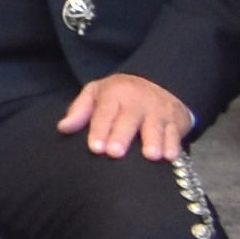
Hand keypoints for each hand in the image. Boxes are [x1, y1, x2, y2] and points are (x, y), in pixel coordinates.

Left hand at [63, 73, 192, 163]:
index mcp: (115, 93)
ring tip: (150, 156)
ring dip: (154, 141)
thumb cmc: (119, 95)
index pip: (105, 112)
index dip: (100, 130)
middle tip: (115, 153)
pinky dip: (174, 144)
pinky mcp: (176, 120)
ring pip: (156, 126)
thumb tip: (63, 127)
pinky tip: (170, 156)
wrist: (157, 83)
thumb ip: (79, 111)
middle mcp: (138, 101)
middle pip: (129, 119)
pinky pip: (175, 132)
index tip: (95, 148)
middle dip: (122, 136)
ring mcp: (159, 110)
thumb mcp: (96, 93)